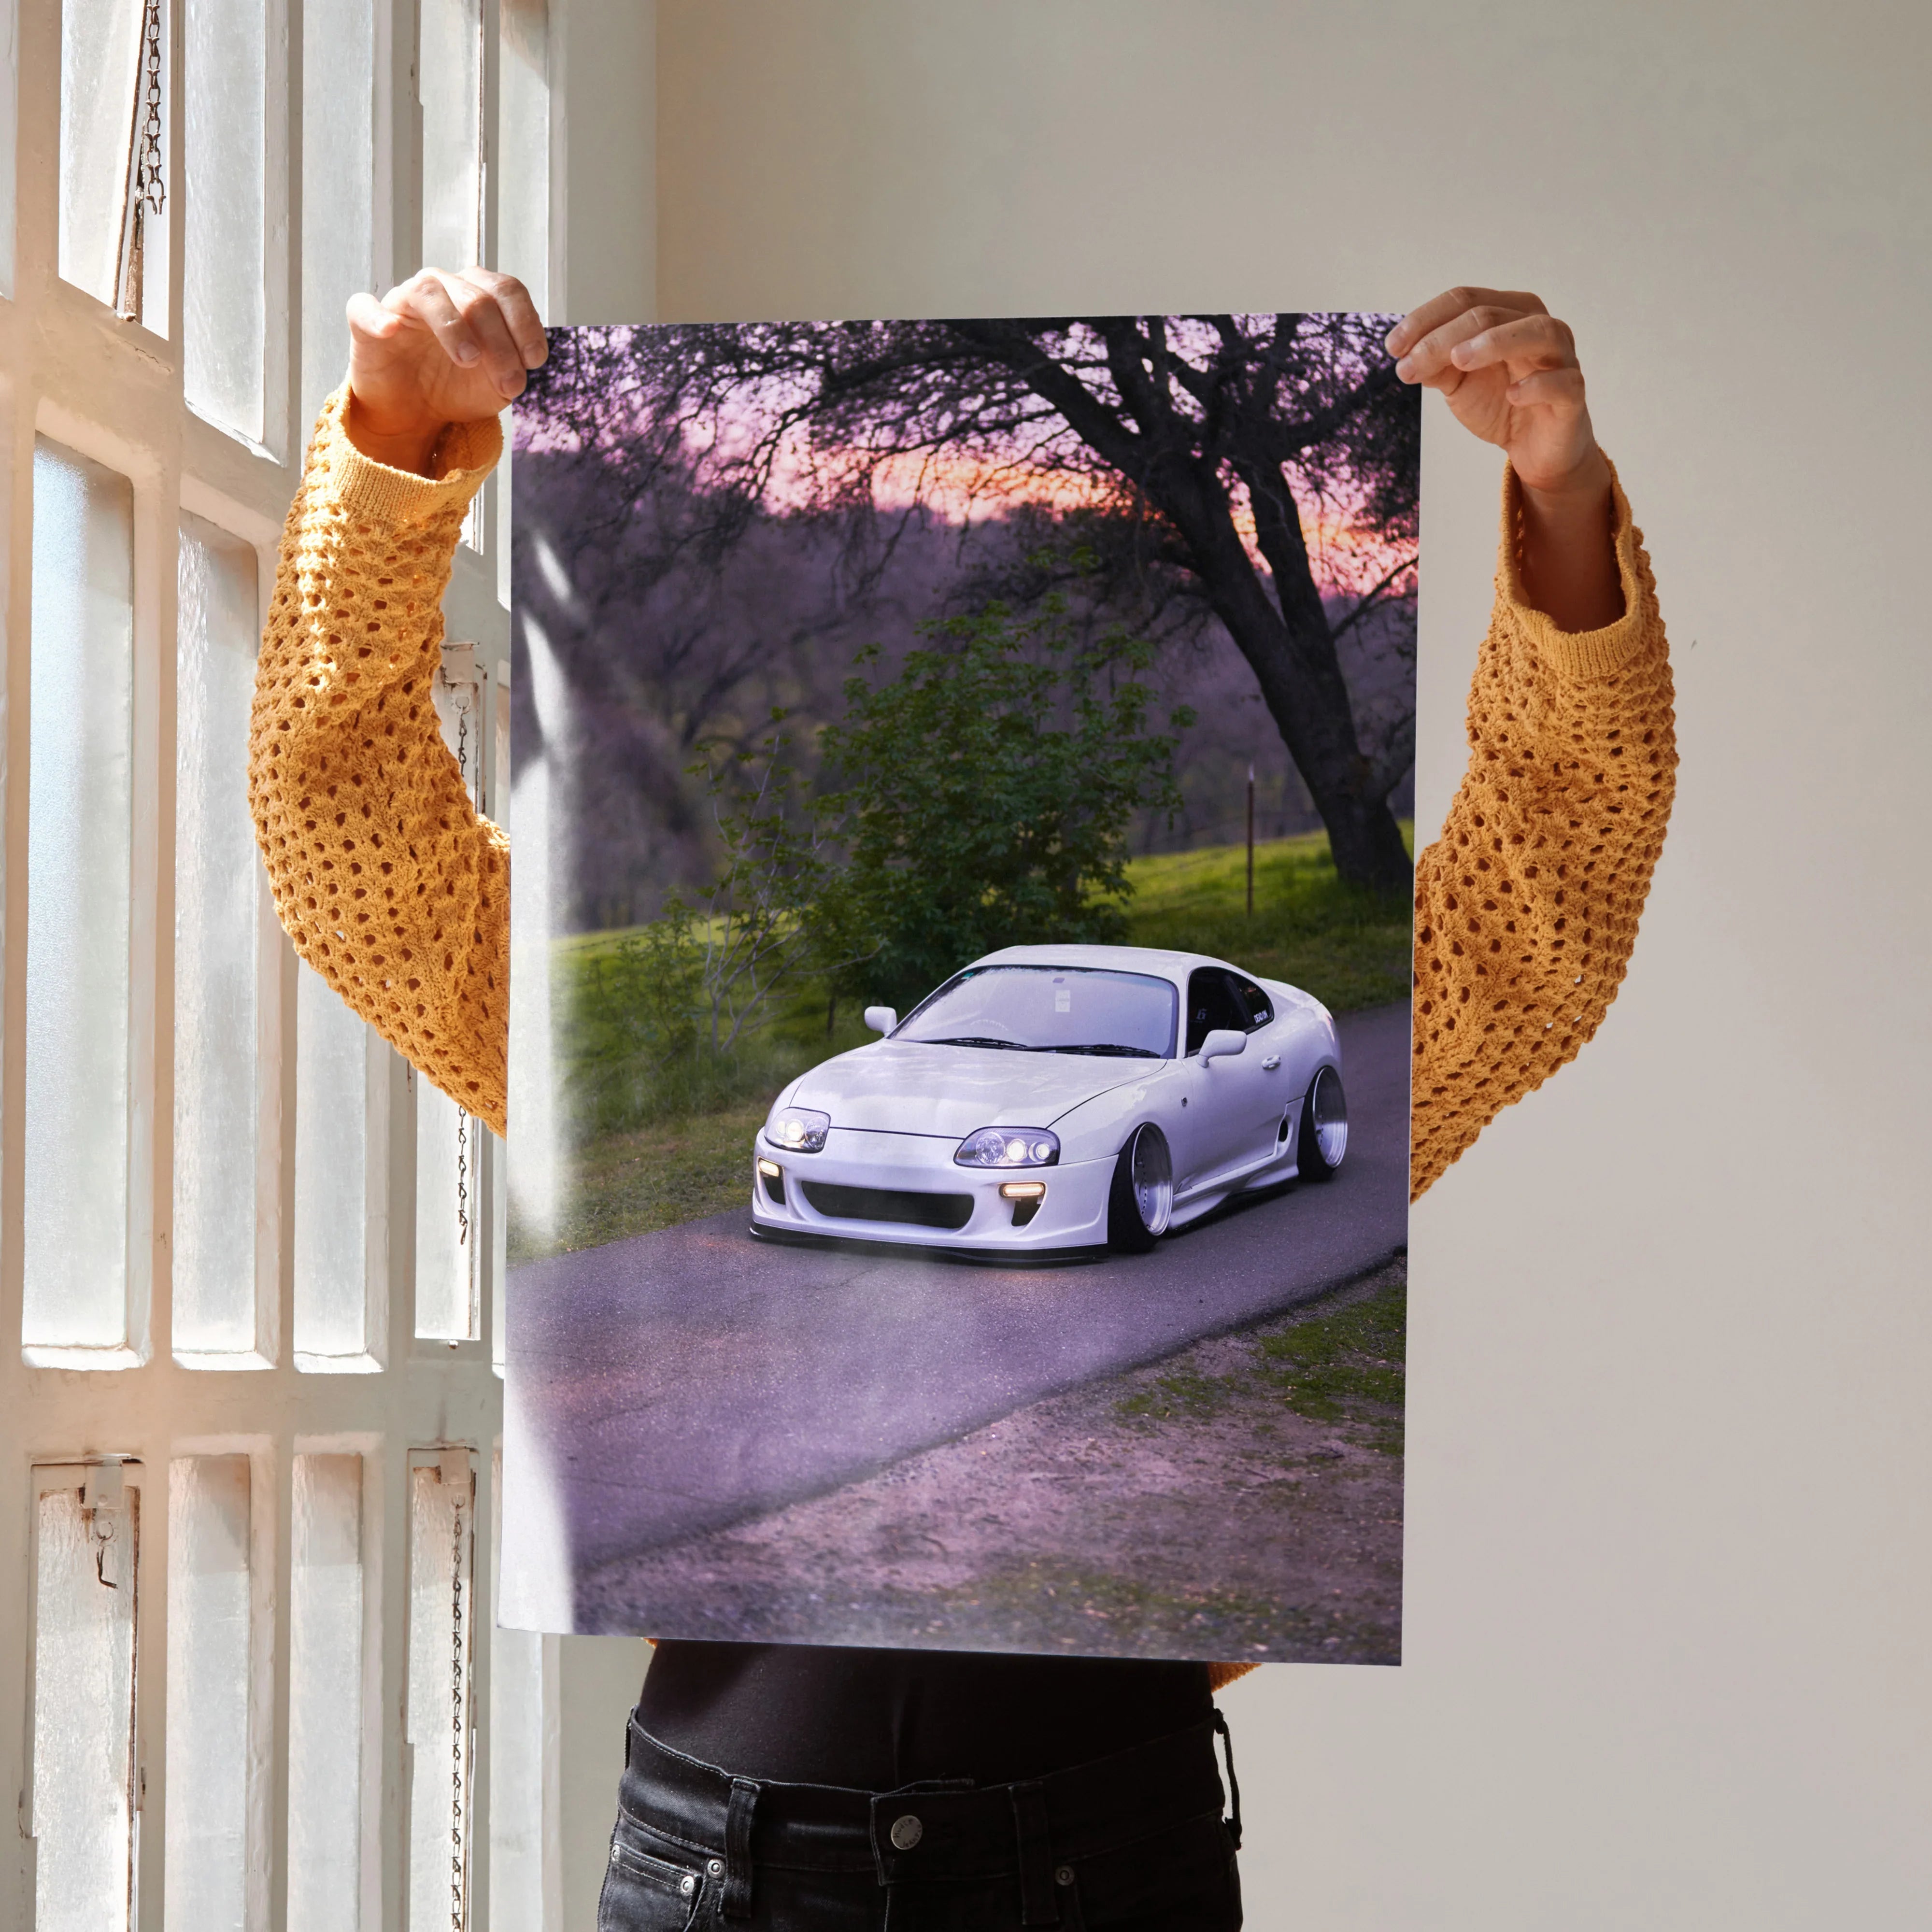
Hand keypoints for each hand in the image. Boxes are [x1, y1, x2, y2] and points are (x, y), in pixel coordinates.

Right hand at [343, 267, 546, 474]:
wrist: (414, 412)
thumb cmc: (457, 387)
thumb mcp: (496, 385)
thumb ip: (513, 368)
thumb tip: (522, 363)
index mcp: (478, 294)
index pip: (507, 291)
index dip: (525, 323)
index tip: (535, 361)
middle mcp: (443, 288)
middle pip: (477, 297)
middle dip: (500, 343)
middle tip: (509, 383)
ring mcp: (404, 301)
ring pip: (429, 292)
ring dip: (454, 327)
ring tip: (469, 360)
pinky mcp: (367, 321)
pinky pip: (365, 307)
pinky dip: (378, 317)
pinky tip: (390, 330)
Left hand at [1388, 287, 1621, 629]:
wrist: (1534, 448)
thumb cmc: (1499, 402)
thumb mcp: (1458, 382)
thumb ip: (1435, 364)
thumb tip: (1405, 354)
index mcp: (1509, 313)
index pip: (1466, 300)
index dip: (1426, 319)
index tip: (1392, 347)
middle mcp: (1538, 326)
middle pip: (1490, 314)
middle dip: (1444, 338)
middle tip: (1409, 365)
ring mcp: (1561, 357)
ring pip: (1536, 332)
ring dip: (1495, 342)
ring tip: (1458, 360)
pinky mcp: (1573, 394)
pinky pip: (1562, 382)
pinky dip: (1537, 384)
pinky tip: (1512, 394)